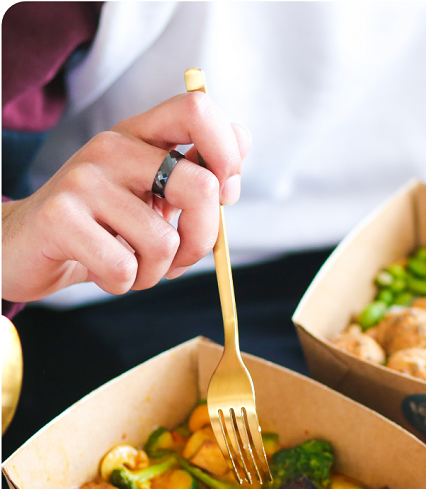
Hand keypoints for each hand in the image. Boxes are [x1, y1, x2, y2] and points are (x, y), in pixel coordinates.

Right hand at [2, 92, 250, 302]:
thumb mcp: (153, 194)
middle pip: (201, 187)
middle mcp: (112, 147)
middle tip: (181, 256)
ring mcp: (83, 180)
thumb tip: (243, 138)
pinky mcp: (60, 217)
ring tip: (134, 266)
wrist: (26, 247)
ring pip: (164, 241)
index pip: (197, 110)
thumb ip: (197, 169)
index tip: (224, 194)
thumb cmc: (103, 226)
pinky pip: (125, 267)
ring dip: (157, 272)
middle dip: (203, 239)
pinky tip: (106, 273)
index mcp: (140, 136)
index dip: (228, 155)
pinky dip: (125, 284)